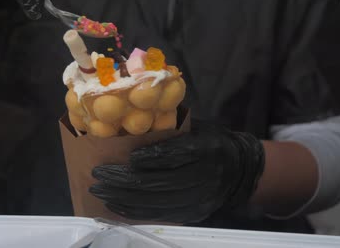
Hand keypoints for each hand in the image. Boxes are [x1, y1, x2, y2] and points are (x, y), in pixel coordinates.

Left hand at [90, 120, 264, 222]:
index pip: (176, 155)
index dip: (151, 158)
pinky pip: (158, 215)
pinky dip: (134, 211)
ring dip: (123, 198)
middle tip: (99, 174)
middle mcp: (205, 176)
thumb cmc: (212, 142)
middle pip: (159, 182)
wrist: (240, 171)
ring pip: (155, 202)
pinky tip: (114, 205)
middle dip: (124, 180)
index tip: (128, 157)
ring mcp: (199, 199)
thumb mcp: (199, 128)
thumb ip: (172, 128)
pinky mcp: (192, 214)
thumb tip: (133, 123)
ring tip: (99, 191)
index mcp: (207, 149)